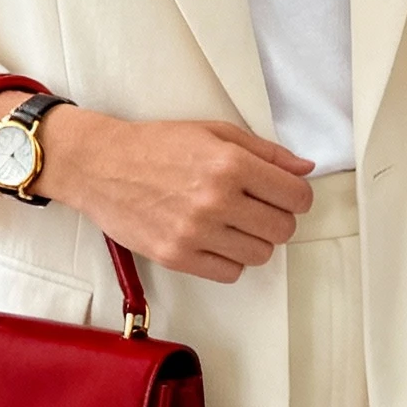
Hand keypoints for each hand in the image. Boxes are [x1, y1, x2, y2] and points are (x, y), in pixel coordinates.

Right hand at [38, 110, 314, 283]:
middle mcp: (216, 200)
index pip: (295, 196)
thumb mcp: (214, 132)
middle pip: (282, 229)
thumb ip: (264, 152)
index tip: (286, 196)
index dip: (297, 197)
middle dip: (277, 219)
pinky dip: (230, 260)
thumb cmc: (157, 145)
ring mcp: (196, 232)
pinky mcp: (177, 256)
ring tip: (232, 225)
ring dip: (253, 241)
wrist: (101, 165)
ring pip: (260, 255)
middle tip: (257, 210)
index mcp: (230, 164)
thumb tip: (306, 169)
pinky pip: (230, 273)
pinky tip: (215, 241)